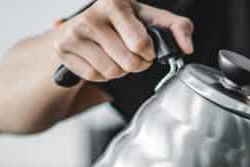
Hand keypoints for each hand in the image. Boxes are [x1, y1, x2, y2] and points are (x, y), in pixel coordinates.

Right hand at [52, 0, 193, 82]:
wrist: (81, 25)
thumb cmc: (121, 22)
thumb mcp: (150, 18)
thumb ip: (178, 27)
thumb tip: (187, 47)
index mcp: (114, 2)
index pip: (141, 44)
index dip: (148, 52)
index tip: (143, 46)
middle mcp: (91, 15)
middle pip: (128, 62)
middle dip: (135, 64)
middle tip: (130, 53)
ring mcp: (74, 32)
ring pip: (112, 72)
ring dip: (119, 70)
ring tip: (114, 54)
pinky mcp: (62, 49)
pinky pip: (94, 76)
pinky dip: (101, 73)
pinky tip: (99, 58)